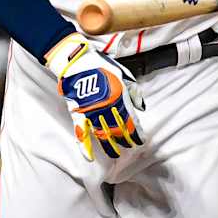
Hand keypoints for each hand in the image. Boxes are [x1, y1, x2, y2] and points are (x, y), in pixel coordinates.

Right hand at [44, 32, 144, 161]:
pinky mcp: (77, 114)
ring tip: (115, 154)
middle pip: (117, 130)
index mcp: (118, 98)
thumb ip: (133, 91)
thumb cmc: (100, 65)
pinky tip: (89, 156)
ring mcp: (90, 112)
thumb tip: (141, 107)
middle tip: (129, 147)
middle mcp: (106, 108)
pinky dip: (84, 146)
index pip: (129, 121)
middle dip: (125, 140)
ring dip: (110, 146)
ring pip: (102, 135)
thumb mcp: (123, 74)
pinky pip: (81, 133)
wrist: (76, 61)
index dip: (135, 133)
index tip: (139, 140)